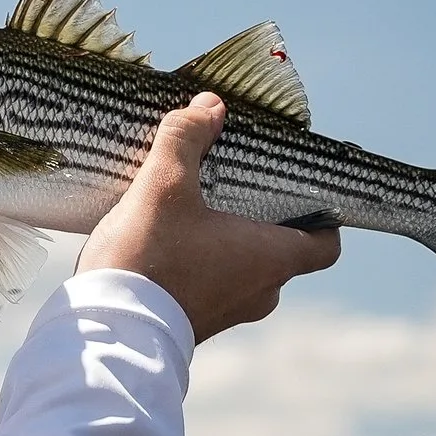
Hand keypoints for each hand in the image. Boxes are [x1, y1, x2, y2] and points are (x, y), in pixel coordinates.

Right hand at [78, 92, 340, 343]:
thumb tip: (209, 105)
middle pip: (281, 254)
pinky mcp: (194, 324)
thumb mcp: (164, 185)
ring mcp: (228, 313)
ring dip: (226, 246)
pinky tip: (166, 243)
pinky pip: (211, 289)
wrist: (109, 331)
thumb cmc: (149, 258)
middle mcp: (260, 291)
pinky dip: (200, 267)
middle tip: (235, 190)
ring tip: (193, 213)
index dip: (323, 220)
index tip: (305, 197)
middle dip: (261, 223)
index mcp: (272, 258)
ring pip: (244, 272)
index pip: (326, 245)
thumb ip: (186, 137)